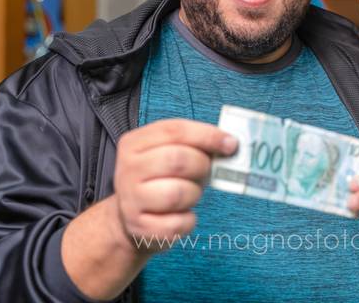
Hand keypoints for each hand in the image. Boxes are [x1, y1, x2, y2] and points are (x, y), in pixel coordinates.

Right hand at [112, 119, 237, 253]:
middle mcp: (127, 169)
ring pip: (177, 193)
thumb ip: (196, 144)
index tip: (231, 144)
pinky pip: (178, 223)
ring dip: (194, 194)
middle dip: (202, 166)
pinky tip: (181, 215)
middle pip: (177, 160)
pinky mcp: (140, 228)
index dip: (208, 135)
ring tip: (190, 194)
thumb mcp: (171, 153)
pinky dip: (188, 220)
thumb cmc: (162, 179)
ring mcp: (131, 200)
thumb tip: (230, 144)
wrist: (131, 219)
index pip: (174, 131)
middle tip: (207, 172)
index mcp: (134, 143)